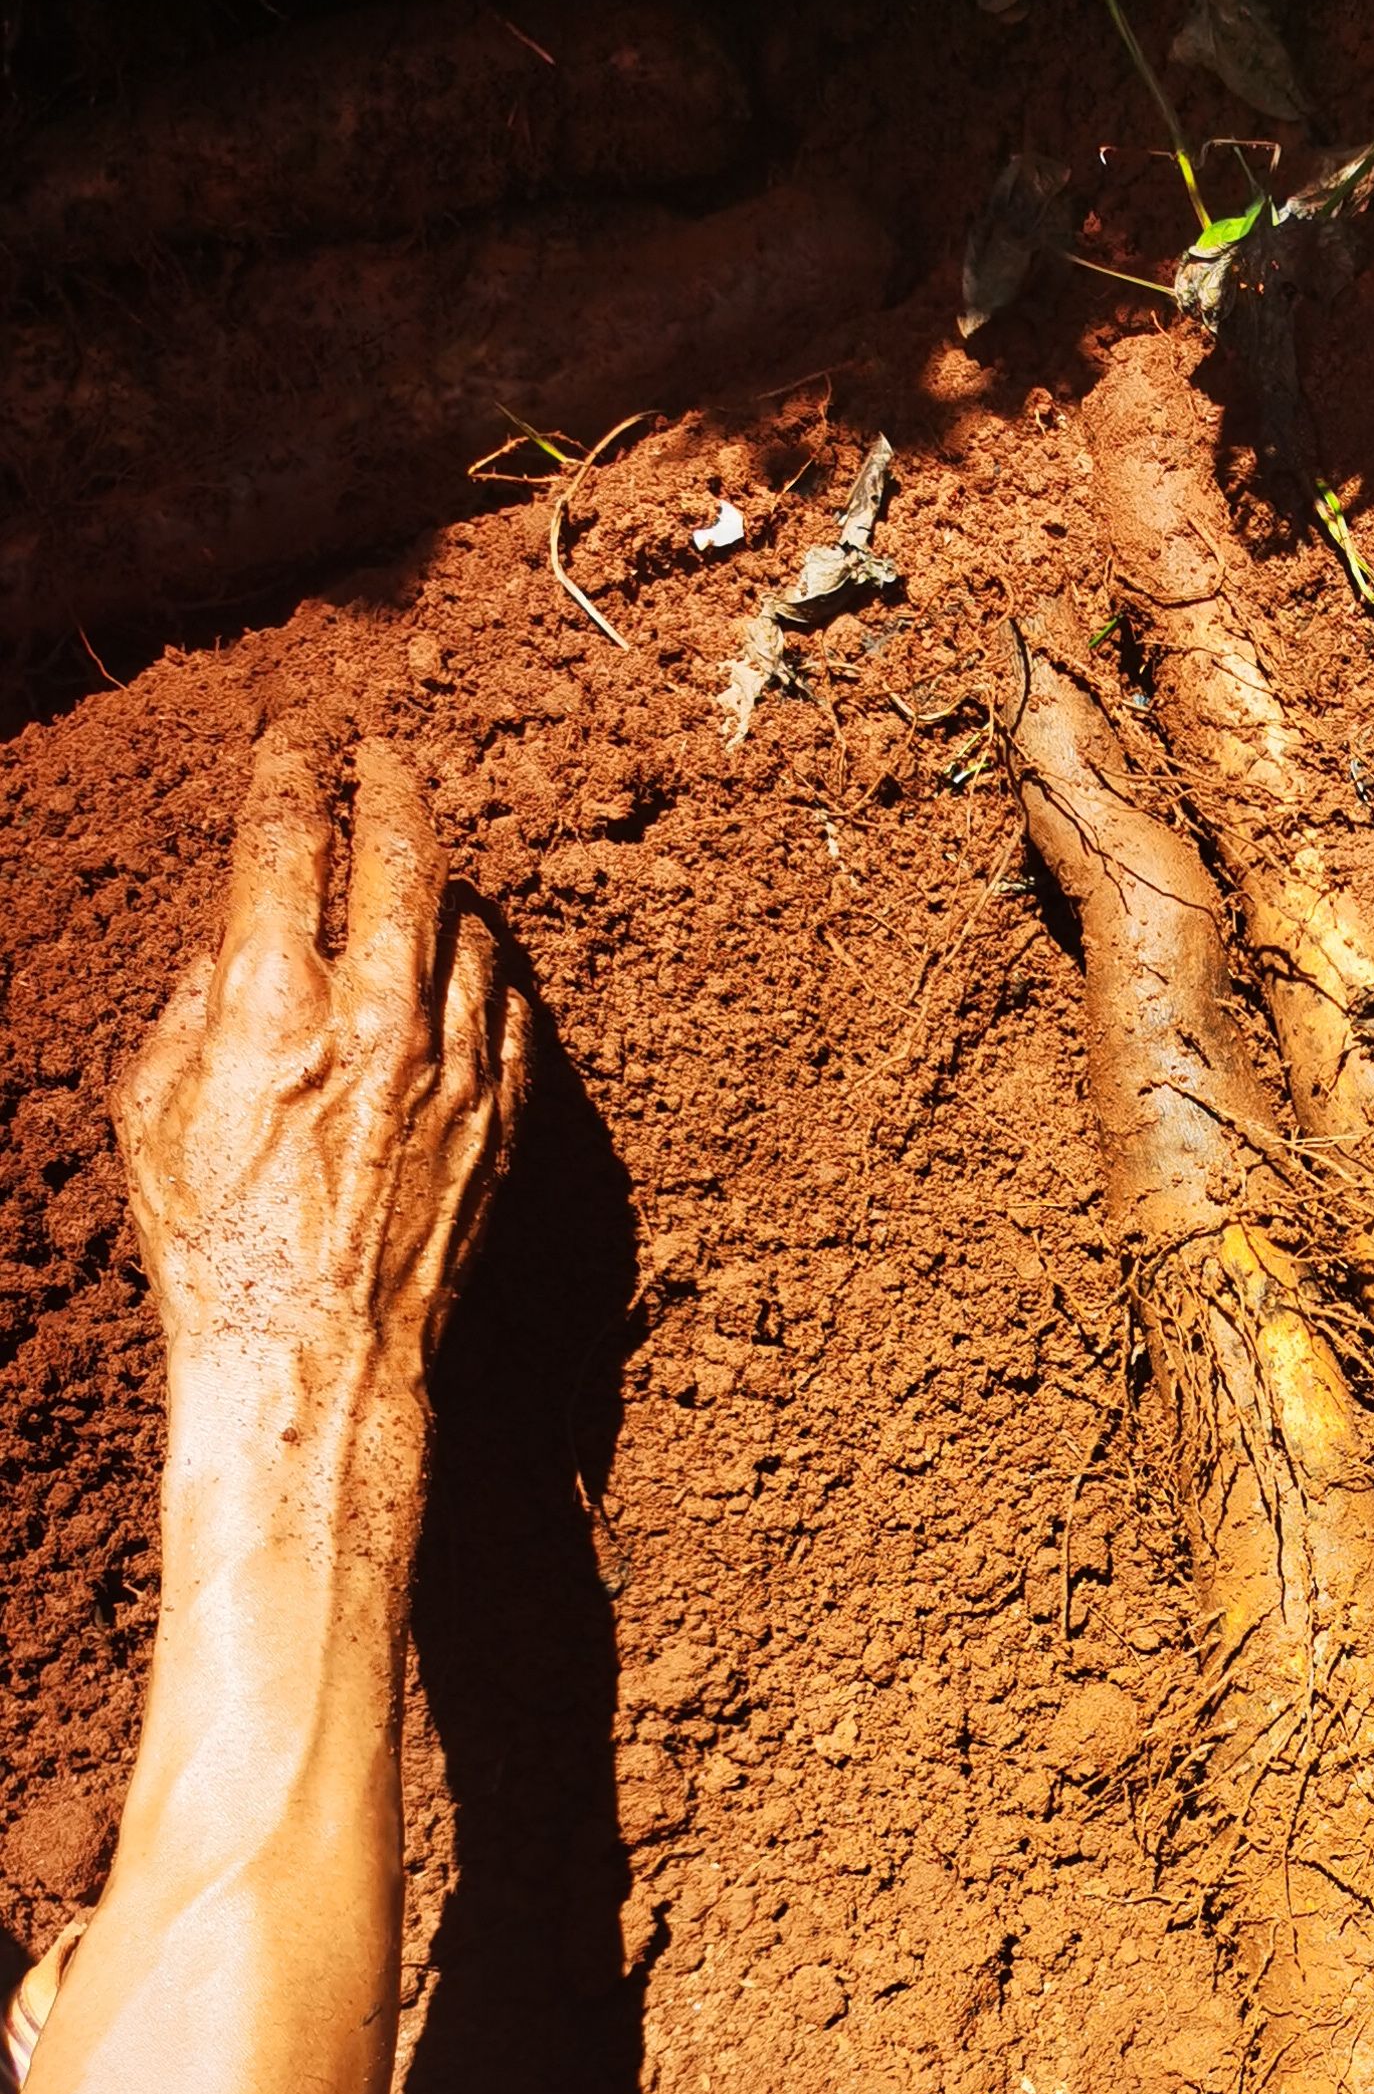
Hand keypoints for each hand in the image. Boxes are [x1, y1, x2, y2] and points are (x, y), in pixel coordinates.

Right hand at [120, 737, 525, 1379]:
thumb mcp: (148, 1113)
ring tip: (416, 862)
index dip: (288, 769)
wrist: (317, 1355)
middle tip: (377, 756)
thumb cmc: (215, 1246)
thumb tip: (230, 941)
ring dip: (438, 882)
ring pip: (464, 927)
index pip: (287, 838)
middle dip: (387, 784)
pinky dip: (481, 968)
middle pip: (401, 853)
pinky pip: (504, 1006)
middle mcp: (374, 1019)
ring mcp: (451, 1067)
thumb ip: (187, 1006)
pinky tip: (460, 958)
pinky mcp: (499, 1116)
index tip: (292, 739)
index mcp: (270, 1005)